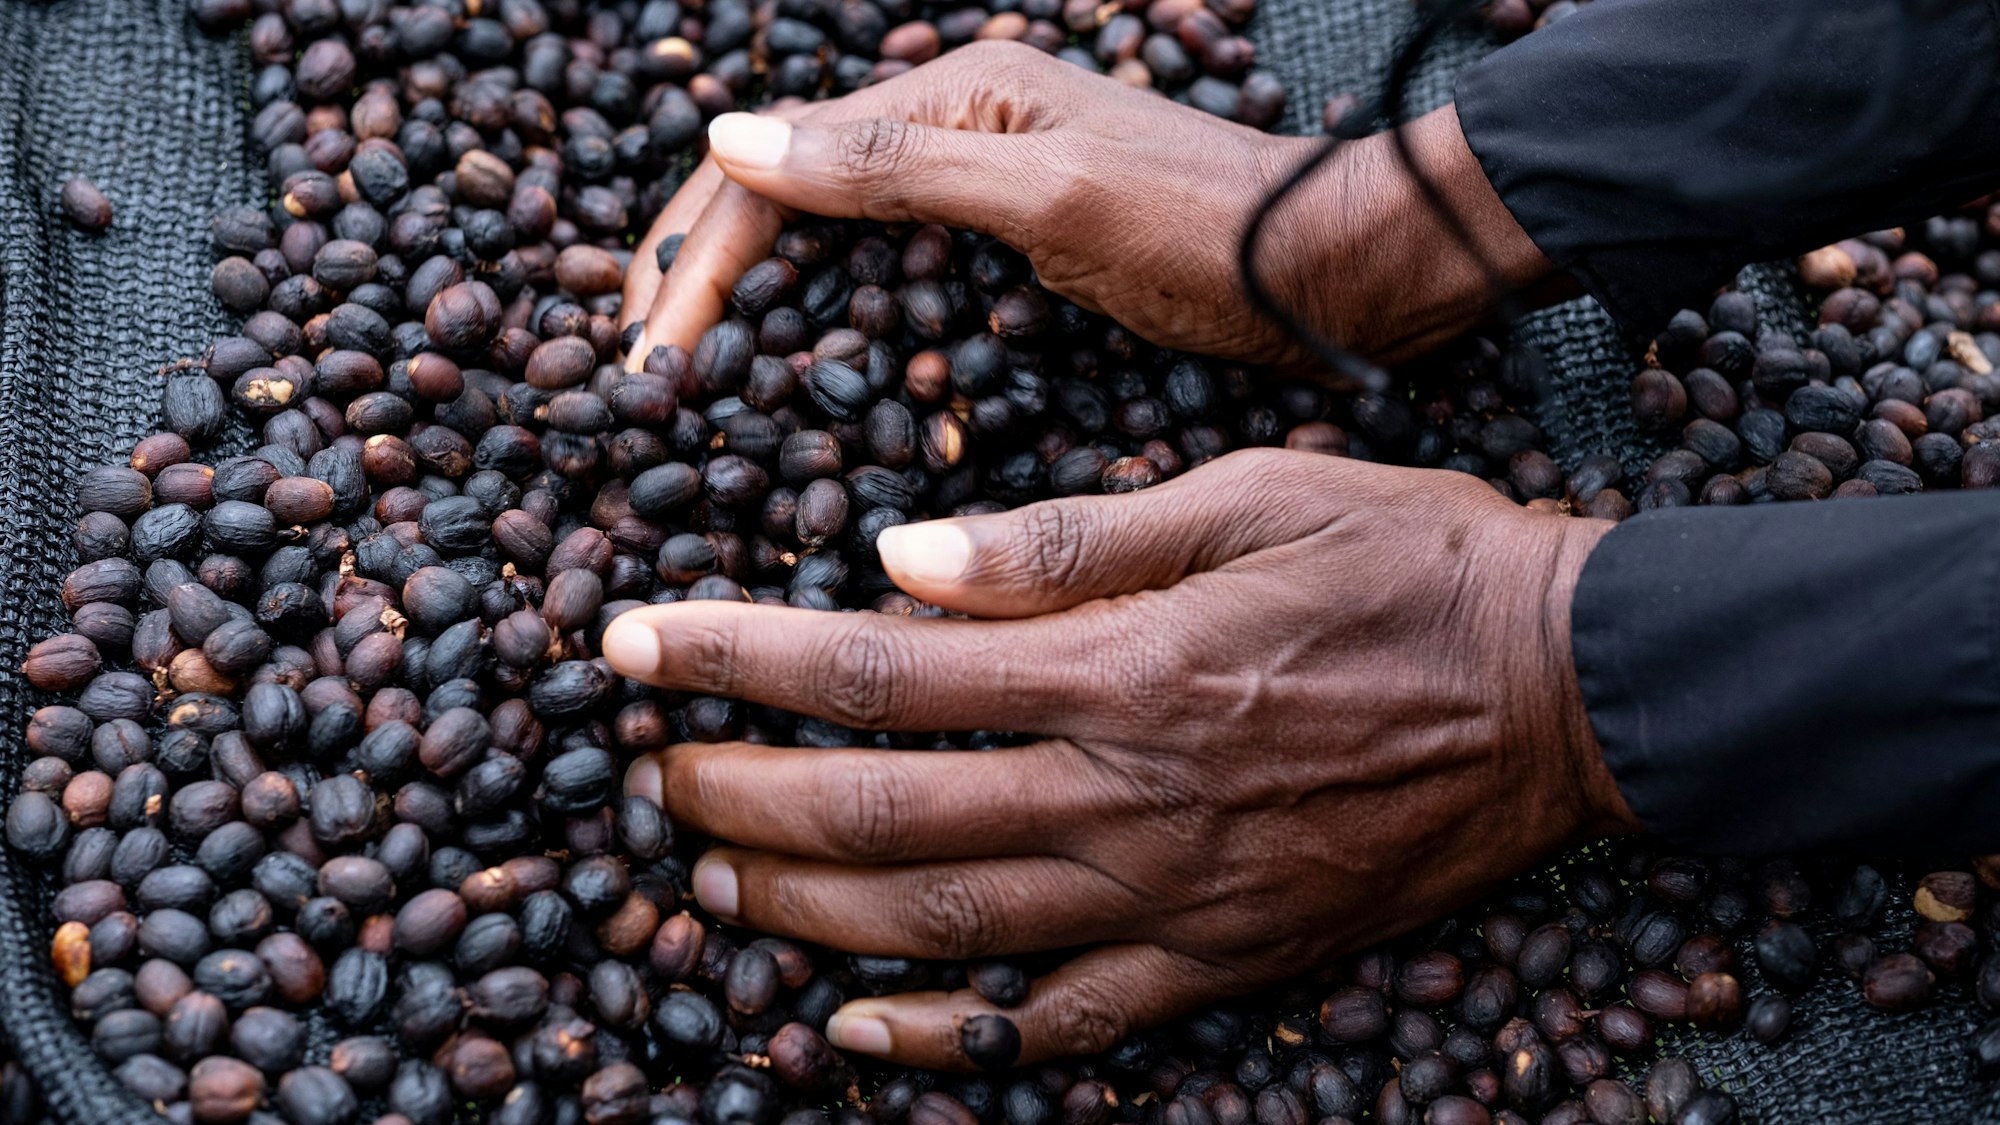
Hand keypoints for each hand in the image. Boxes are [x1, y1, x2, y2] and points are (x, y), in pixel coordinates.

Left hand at [601, 450, 1639, 1068]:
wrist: (1567, 689)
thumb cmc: (1410, 561)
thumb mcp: (1246, 494)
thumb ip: (1067, 543)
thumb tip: (900, 563)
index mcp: (1124, 668)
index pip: (875, 672)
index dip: (732, 660)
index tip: (632, 649)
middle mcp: (1128, 797)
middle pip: (878, 819)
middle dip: (734, 801)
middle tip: (650, 779)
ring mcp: (1173, 897)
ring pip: (942, 930)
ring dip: (801, 915)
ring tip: (708, 885)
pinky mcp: (1221, 959)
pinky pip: (1058, 1027)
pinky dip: (946, 1040)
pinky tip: (854, 1032)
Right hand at [620, 42, 1554, 370]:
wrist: (1333, 274)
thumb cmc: (1208, 229)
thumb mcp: (1051, 194)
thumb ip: (896, 167)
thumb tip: (730, 138)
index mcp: (951, 99)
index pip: (776, 165)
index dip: (698, 256)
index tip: (645, 354)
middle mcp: (950, 136)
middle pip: (784, 202)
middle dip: (705, 282)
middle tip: (641, 379)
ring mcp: (978, 197)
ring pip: (827, 249)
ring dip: (758, 312)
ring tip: (693, 390)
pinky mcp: (1008, 256)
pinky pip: (891, 290)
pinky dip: (839, 338)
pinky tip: (811, 393)